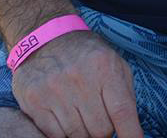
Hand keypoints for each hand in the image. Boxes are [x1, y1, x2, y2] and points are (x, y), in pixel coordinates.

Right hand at [10, 29, 141, 137]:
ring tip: (84, 120)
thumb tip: (132, 129)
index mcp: (104, 68)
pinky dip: (64, 135)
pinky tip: (68, 122)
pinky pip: (54, 135)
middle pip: (99, 130)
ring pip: (77, 136)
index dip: (130, 133)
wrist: (45, 38)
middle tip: (101, 123)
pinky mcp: (34, 102)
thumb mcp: (115, 64)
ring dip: (84, 134)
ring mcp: (54, 92)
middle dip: (104, 132)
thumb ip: (125, 95)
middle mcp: (79, 79)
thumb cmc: (87, 55)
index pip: (122, 111)